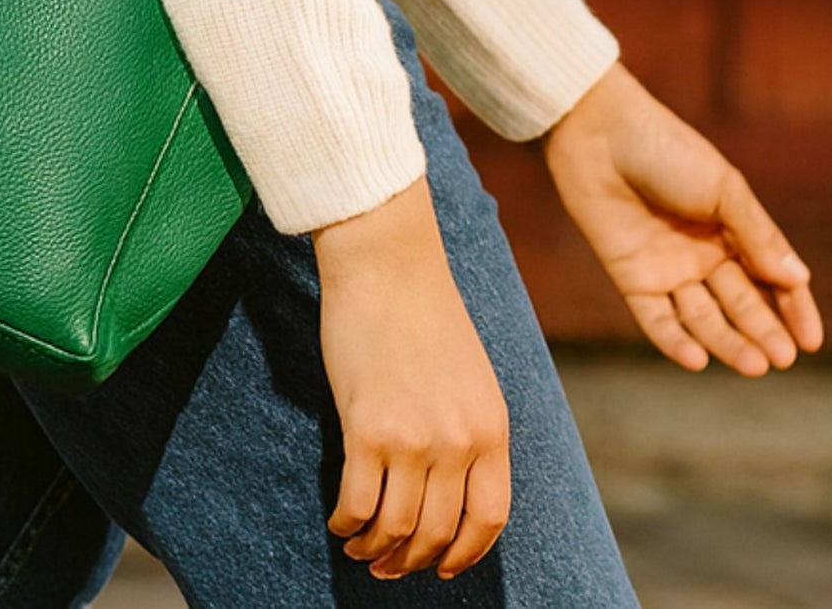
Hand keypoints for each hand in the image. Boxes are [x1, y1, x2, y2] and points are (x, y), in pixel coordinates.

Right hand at [311, 174, 512, 580]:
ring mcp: (414, 439)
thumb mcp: (469, 375)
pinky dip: (347, 524)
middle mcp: (459, 441)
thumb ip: (467, 427)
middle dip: (411, 560)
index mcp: (492, 427)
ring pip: (397, 527)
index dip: (464, 553)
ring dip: (375, 549)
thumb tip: (447, 489)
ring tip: (359, 548)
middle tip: (388, 566)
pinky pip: (358, 502)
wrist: (387, 264)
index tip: (443, 567)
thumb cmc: (423, 311)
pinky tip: (339, 522)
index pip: (488, 519)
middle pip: (438, 532)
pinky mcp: (368, 429)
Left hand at [539, 62, 824, 373]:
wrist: (599, 132)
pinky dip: (675, 342)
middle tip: (782, 359)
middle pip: (740, 304)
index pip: (772, 278)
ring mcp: (668, 268)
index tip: (811, 342)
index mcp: (732, 229)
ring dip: (728, 343)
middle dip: (763, 332)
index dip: (794, 309)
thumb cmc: (666, 150)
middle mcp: (703, 255)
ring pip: (704, 318)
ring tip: (753, 364)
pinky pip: (656, 319)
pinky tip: (698, 360)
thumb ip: (758, 235)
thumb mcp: (722, 188)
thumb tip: (799, 279)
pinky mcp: (631, 277)